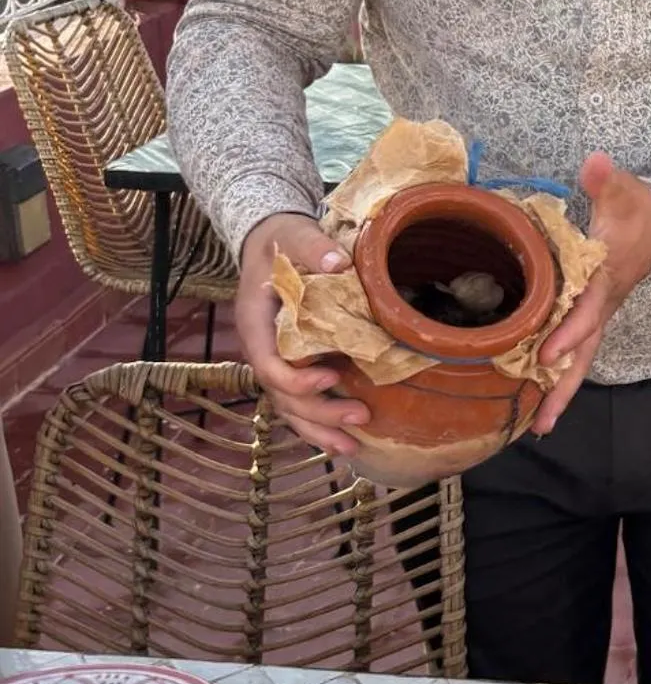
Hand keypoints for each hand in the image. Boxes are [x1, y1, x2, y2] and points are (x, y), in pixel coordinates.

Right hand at [234, 212, 369, 458]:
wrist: (273, 244)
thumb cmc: (282, 241)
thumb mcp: (294, 235)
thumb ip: (313, 247)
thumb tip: (338, 263)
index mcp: (256, 324)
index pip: (268, 364)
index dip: (297, 379)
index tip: (332, 376)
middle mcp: (262, 350)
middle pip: (282, 396)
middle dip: (319, 413)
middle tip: (360, 417)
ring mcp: (276, 362)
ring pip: (289, 408)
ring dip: (319, 430)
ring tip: (351, 448)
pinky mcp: (292, 366)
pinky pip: (299, 403)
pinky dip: (319, 423)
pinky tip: (344, 440)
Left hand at [533, 152, 650, 433]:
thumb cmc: (640, 211)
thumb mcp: (626, 192)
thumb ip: (608, 181)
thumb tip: (595, 163)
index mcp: (604, 280)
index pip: (587, 312)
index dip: (568, 333)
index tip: (546, 354)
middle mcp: (602, 308)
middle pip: (583, 354)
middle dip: (563, 388)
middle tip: (542, 422)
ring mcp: (598, 318)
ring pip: (579, 362)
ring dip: (559, 393)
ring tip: (538, 426)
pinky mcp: (591, 319)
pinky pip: (575, 354)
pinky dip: (558, 378)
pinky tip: (536, 398)